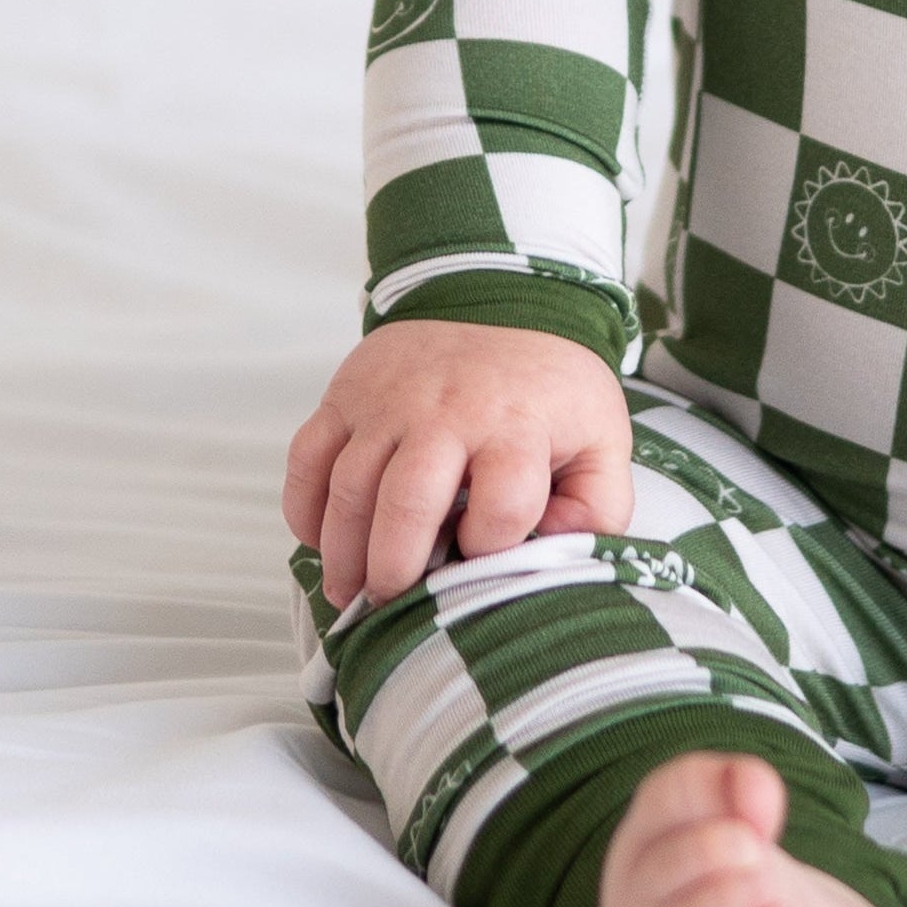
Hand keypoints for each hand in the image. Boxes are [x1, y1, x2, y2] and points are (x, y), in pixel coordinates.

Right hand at [282, 319, 634, 610]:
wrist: (504, 304)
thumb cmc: (549, 392)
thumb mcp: (601, 440)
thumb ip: (598, 507)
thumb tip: (557, 551)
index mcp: (517, 425)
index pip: (502, 504)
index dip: (491, 547)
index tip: (480, 557)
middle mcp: (448, 410)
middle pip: (409, 502)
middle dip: (394, 569)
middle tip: (390, 602)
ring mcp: (390, 400)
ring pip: (349, 487)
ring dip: (343, 553)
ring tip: (351, 591)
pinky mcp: (348, 393)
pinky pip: (308, 457)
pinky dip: (305, 508)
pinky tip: (322, 540)